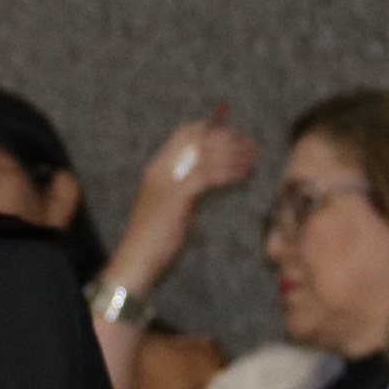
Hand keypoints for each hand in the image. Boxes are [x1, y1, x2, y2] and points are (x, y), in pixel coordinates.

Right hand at [104, 105, 261, 294]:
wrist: (136, 260)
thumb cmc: (154, 240)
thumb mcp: (170, 207)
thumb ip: (186, 190)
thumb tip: (210, 178)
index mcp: (158, 169)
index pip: (184, 134)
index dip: (209, 128)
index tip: (232, 132)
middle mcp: (161, 169)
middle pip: (197, 139)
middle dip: (226, 138)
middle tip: (249, 143)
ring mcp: (167, 181)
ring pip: (205, 155)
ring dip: (232, 153)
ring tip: (252, 156)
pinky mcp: (176, 196)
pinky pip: (207, 176)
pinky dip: (228, 172)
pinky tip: (243, 174)